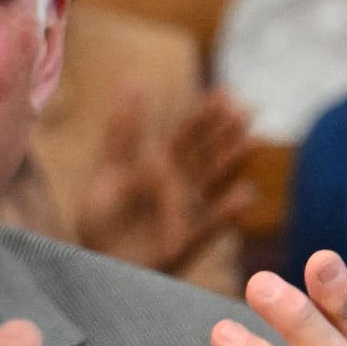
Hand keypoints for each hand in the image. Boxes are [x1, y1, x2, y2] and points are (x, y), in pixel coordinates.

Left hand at [71, 85, 254, 276]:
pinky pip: (208, 226)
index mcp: (162, 168)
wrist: (95, 264)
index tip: (225, 92)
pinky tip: (244, 195)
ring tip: (251, 142)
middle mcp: (182, 188)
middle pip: (207, 156)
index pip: (187, 137)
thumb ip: (122, 132)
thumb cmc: (103, 219)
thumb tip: (132, 81)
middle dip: (225, 135)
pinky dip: (225, 212)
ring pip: (214, 185)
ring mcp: (188, 215)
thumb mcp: (110, 170)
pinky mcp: (186, 243)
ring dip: (232, 165)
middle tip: (246, 110)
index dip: (205, 116)